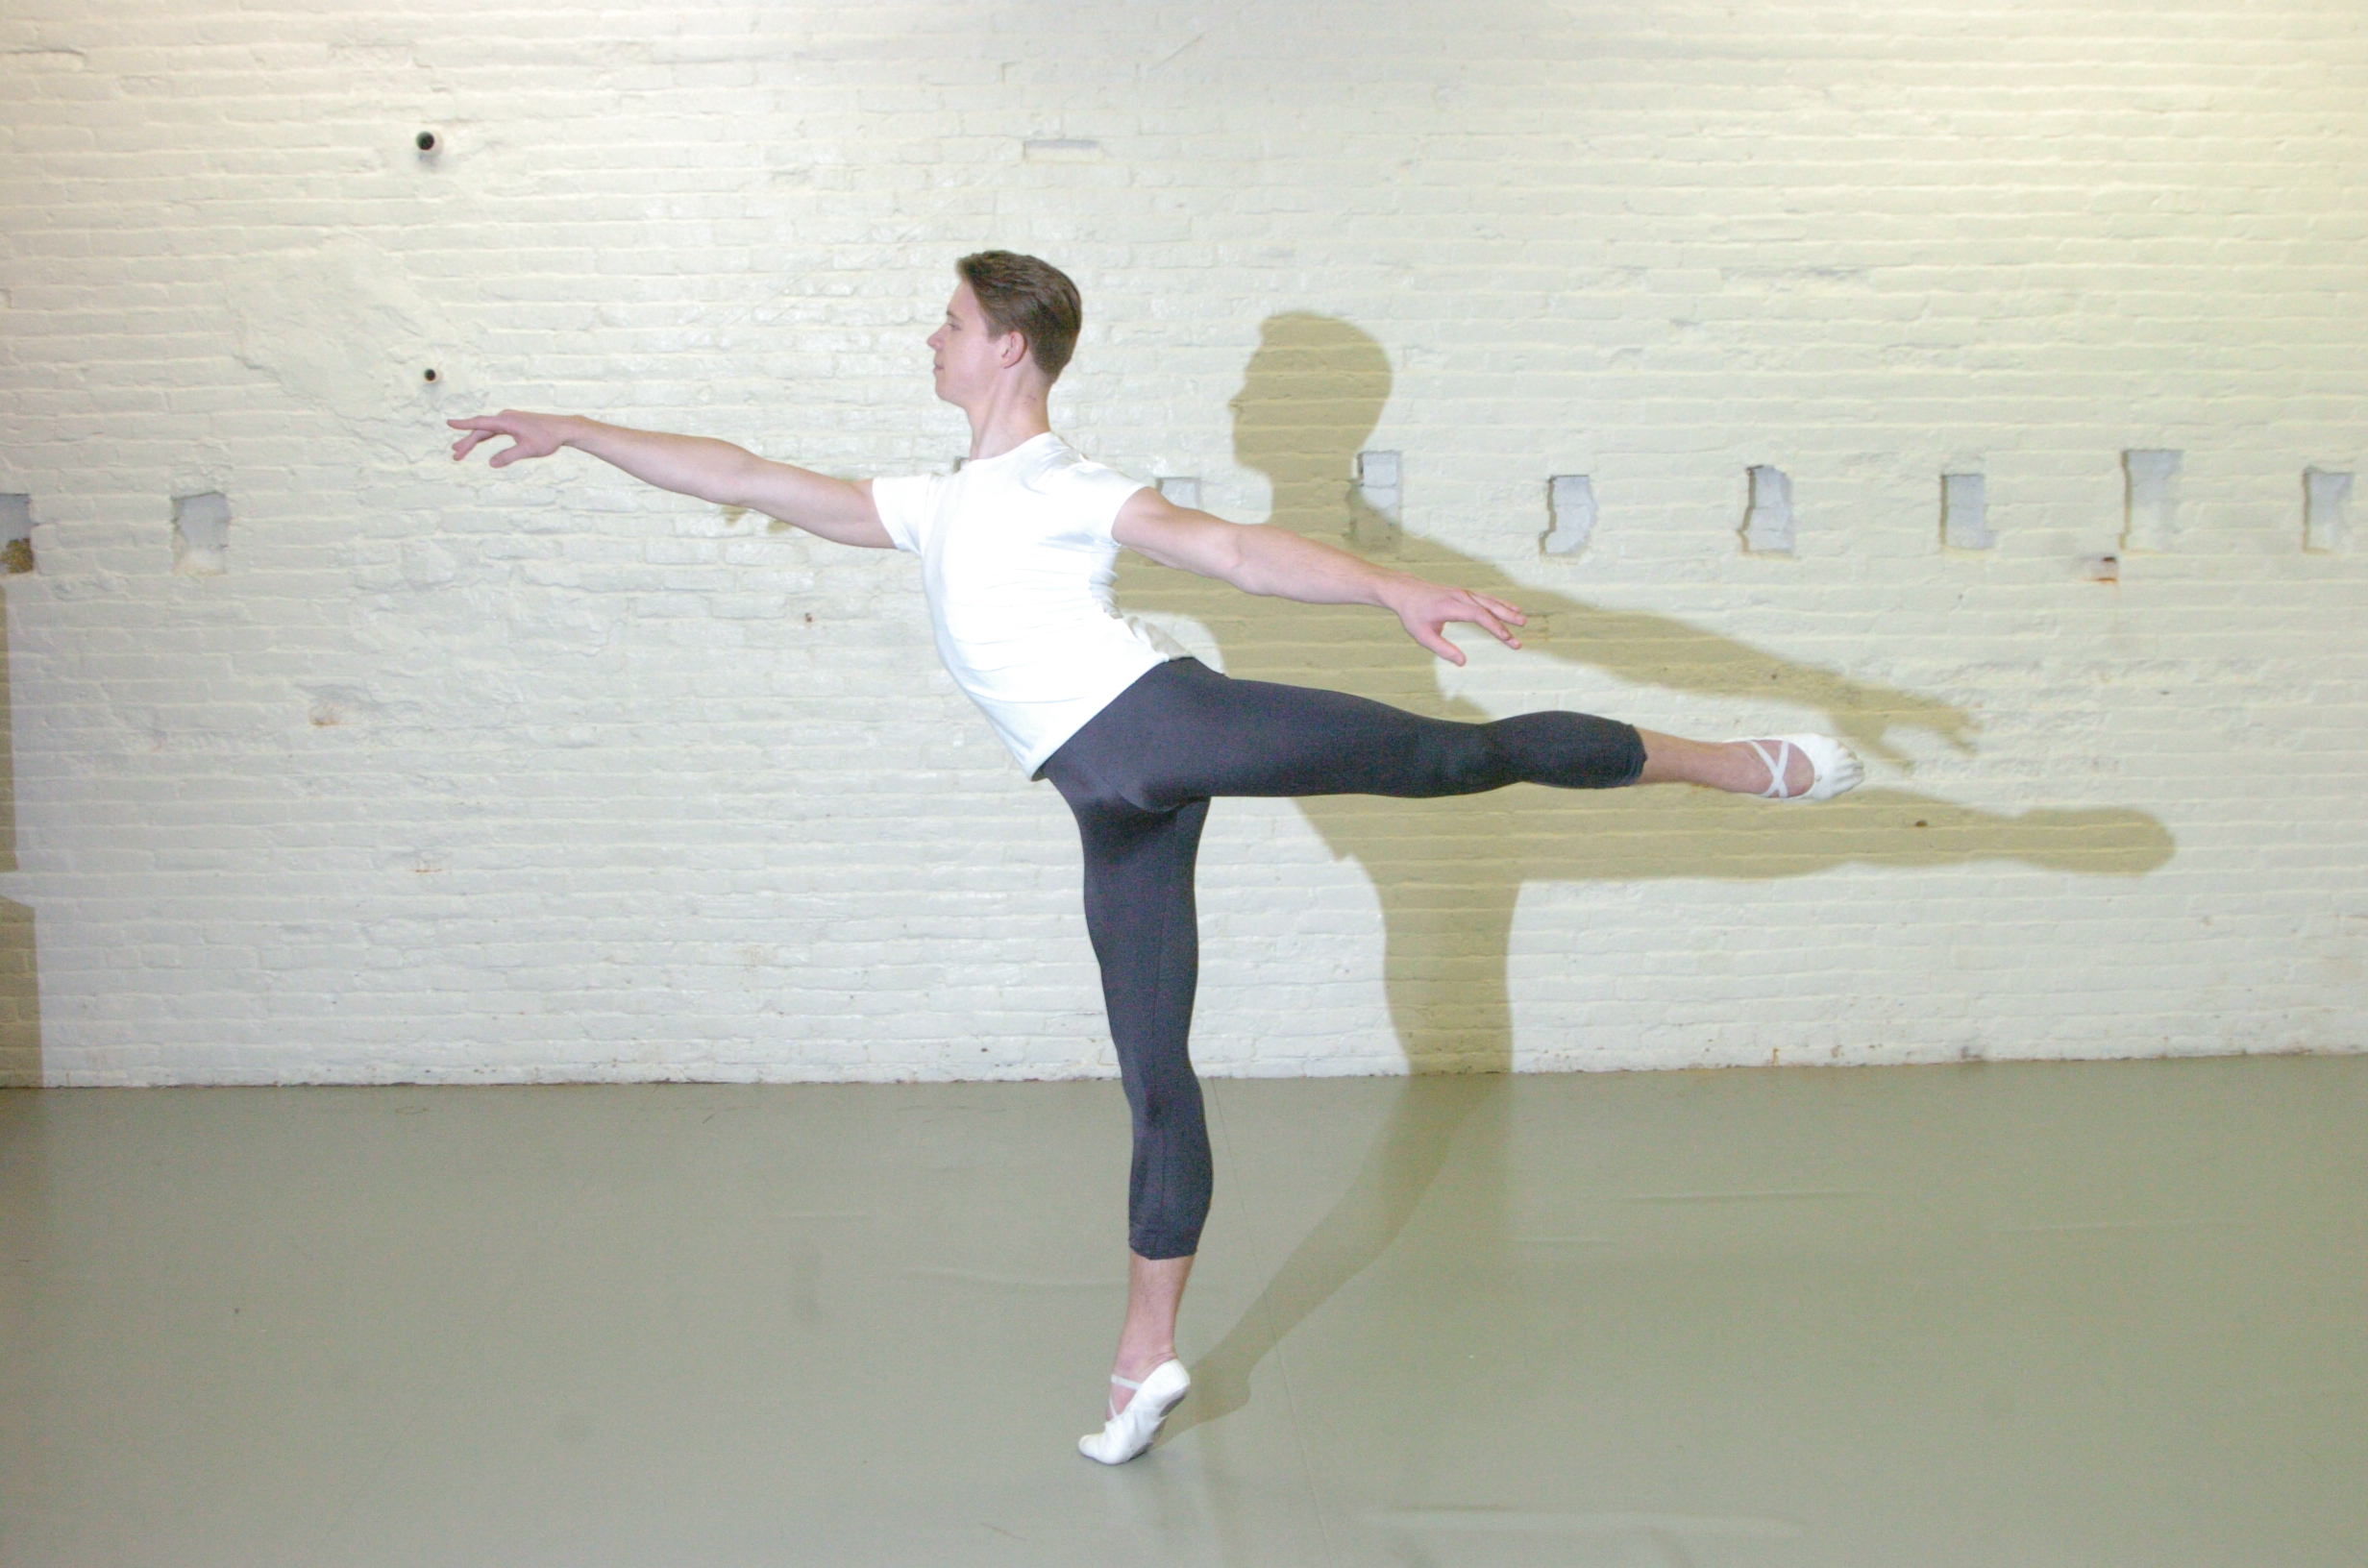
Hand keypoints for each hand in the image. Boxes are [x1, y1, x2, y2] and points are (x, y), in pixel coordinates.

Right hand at [447, 411, 576, 466]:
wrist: (563, 429)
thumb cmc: (547, 439)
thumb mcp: (528, 450)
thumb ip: (508, 456)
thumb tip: (491, 464)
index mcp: (506, 421)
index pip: (480, 423)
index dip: (463, 424)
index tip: (449, 423)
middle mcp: (505, 418)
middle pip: (481, 430)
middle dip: (467, 443)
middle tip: (455, 456)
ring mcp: (509, 420)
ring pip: (487, 431)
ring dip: (474, 441)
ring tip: (460, 451)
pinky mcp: (514, 423)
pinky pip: (494, 430)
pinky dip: (485, 437)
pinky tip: (478, 442)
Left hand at [1383, 577, 1526, 665]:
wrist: (1405, 591)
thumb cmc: (1413, 615)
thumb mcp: (1423, 636)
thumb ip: (1443, 649)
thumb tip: (1462, 662)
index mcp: (1450, 606)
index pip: (1478, 615)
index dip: (1494, 627)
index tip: (1507, 638)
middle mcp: (1460, 596)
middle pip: (1488, 606)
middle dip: (1506, 618)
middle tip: (1523, 627)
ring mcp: (1463, 593)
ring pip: (1489, 601)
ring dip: (1506, 610)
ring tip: (1522, 620)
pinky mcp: (1464, 593)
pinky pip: (1485, 598)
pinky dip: (1499, 603)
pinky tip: (1511, 608)